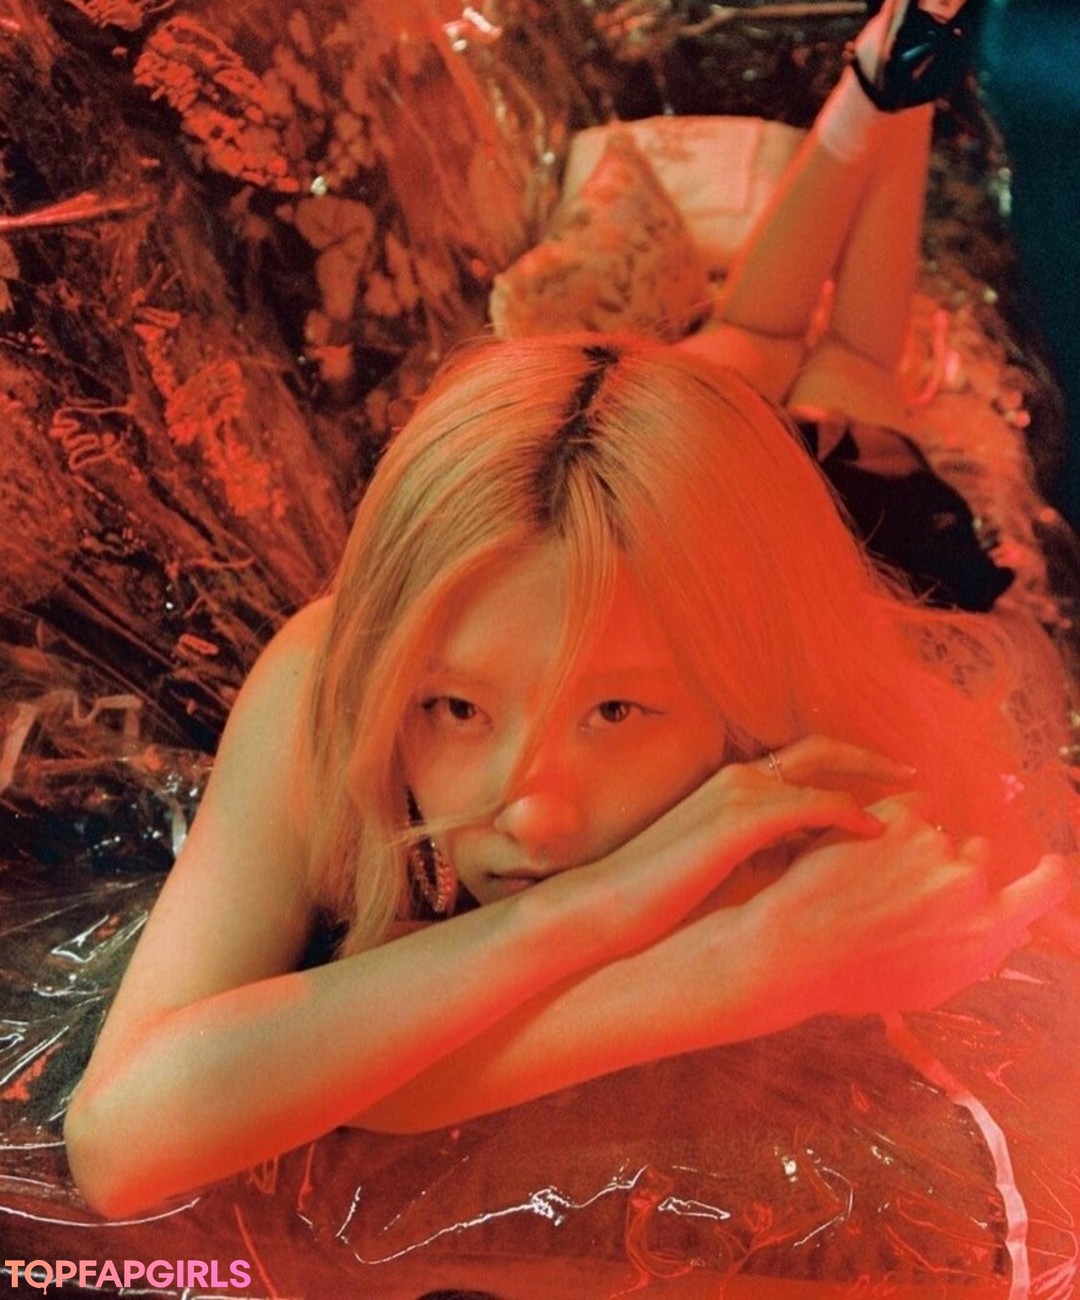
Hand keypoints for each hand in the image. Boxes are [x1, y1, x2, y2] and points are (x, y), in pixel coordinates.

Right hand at [555, 737, 903, 959]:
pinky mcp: (739, 820)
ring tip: (913, 809)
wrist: (605, 906)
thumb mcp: (724, 866)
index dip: (850, 765)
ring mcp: (739, 794)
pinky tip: (876, 831)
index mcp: (732, 785)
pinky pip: (811, 805)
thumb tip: (817, 860)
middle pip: (821, 748)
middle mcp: (739, 777)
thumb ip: (767, 852)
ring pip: (823, 772)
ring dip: (871, 785)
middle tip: (917, 777)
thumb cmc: (660, 896)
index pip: (803, 758)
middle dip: (873, 759)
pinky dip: (848, 812)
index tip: (890, 782)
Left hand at [747, 793, 1071, 1018]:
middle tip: (900, 886)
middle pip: (979, 853)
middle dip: (951, 862)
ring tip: (869, 874)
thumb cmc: (857, 977)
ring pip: (940, 830)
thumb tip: (1014, 930)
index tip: (1049, 863)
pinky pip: (913, 805)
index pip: (1047, 887)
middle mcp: (970, 886)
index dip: (1050, 872)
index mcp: (987, 933)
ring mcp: (937, 846)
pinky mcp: (900, 816)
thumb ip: (977, 952)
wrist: (796, 947)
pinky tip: (863, 845)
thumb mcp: (932, 984)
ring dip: (916, 844)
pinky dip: (893, 819)